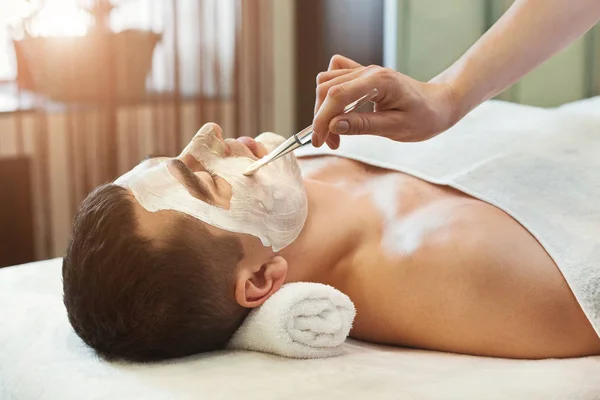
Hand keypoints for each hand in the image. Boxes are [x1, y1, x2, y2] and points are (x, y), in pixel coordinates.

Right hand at [312, 55, 457, 148]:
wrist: (439, 105)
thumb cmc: (424, 117)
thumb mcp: (396, 128)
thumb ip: (363, 125)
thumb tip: (333, 126)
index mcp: (379, 81)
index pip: (337, 95)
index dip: (322, 119)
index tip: (319, 141)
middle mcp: (368, 71)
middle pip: (327, 88)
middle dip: (321, 117)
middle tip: (330, 143)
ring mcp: (364, 71)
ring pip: (327, 83)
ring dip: (324, 109)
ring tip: (335, 134)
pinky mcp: (362, 76)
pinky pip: (335, 76)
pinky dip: (329, 95)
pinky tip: (338, 112)